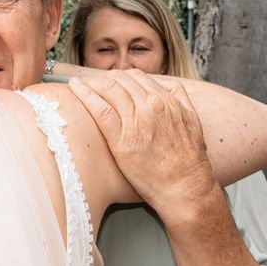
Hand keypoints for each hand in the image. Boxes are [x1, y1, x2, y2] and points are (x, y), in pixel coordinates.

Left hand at [69, 70, 217, 216]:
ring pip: (108, 90)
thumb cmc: (188, 161)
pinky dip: (85, 95)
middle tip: (91, 83)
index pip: (137, 78)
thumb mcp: (192, 121)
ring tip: (78, 83)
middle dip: (104, 79)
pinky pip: (100, 109)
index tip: (110, 81)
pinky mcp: (122, 139)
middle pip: (120, 80)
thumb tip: (168, 87)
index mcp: (167, 100)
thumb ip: (180, 99)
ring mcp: (136, 121)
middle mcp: (151, 106)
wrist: (185, 188)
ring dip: (90, 83)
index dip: (120, 77)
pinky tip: (75, 88)